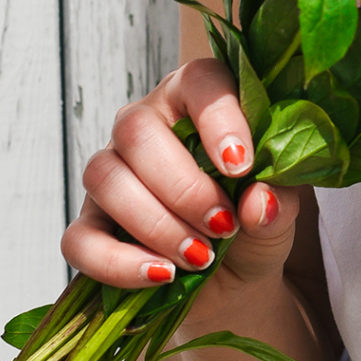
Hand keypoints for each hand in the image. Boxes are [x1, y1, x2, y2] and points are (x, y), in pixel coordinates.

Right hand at [61, 59, 298, 295]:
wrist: (236, 279)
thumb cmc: (255, 224)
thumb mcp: (280, 212)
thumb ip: (278, 202)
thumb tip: (259, 202)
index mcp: (197, 102)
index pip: (198, 82)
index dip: (218, 119)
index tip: (240, 165)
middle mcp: (145, 127)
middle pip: (136, 131)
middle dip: (183, 187)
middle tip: (224, 226)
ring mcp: (112, 174)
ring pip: (105, 178)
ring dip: (156, 224)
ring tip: (200, 255)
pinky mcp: (91, 225)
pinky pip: (80, 239)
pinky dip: (119, 263)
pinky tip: (161, 275)